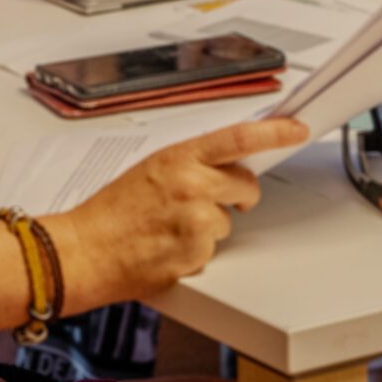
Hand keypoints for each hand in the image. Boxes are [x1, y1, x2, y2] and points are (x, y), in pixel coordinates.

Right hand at [59, 118, 308, 301]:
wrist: (85, 250)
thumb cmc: (110, 212)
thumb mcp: (149, 170)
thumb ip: (189, 164)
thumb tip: (224, 165)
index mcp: (179, 157)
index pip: (239, 137)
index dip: (274, 132)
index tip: (296, 129)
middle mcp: (192, 184)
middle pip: (246, 185)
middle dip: (239, 195)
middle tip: (212, 201)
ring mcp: (196, 220)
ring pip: (228, 221)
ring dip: (209, 228)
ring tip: (171, 229)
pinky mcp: (197, 252)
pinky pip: (213, 250)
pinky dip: (196, 252)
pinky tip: (169, 248)